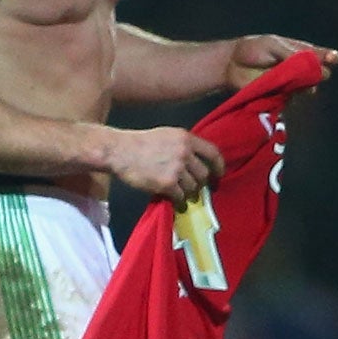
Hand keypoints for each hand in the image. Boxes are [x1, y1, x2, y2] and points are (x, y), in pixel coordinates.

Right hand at [105, 126, 225, 204]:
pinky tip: (176, 202)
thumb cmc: (138, 143)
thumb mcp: (165, 135)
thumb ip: (183, 145)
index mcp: (186, 138)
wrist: (118, 152)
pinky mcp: (167, 183)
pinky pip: (180, 196)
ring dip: (189, 192)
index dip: (219, 166)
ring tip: (182, 195)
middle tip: (194, 188)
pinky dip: (179, 201)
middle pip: (203, 173)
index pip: (213, 152)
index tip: (218, 174)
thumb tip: (196, 161)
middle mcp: (185, 152)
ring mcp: (176, 168)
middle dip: (200, 183)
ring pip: (193, 186)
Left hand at [225, 35, 337, 90]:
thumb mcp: (273, 45)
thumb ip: (291, 54)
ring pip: (308, 88)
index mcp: (304, 52)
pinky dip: (289, 95)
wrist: (231, 64)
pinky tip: (282, 90)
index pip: (326, 56)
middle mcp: (302, 68)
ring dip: (304, 86)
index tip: (331, 59)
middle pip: (320, 74)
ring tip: (293, 81)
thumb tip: (310, 65)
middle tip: (313, 73)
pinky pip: (292, 98)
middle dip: (319, 74)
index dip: (331, 58)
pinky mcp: (281, 95)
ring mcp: (292, 83)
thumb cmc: (253, 49)